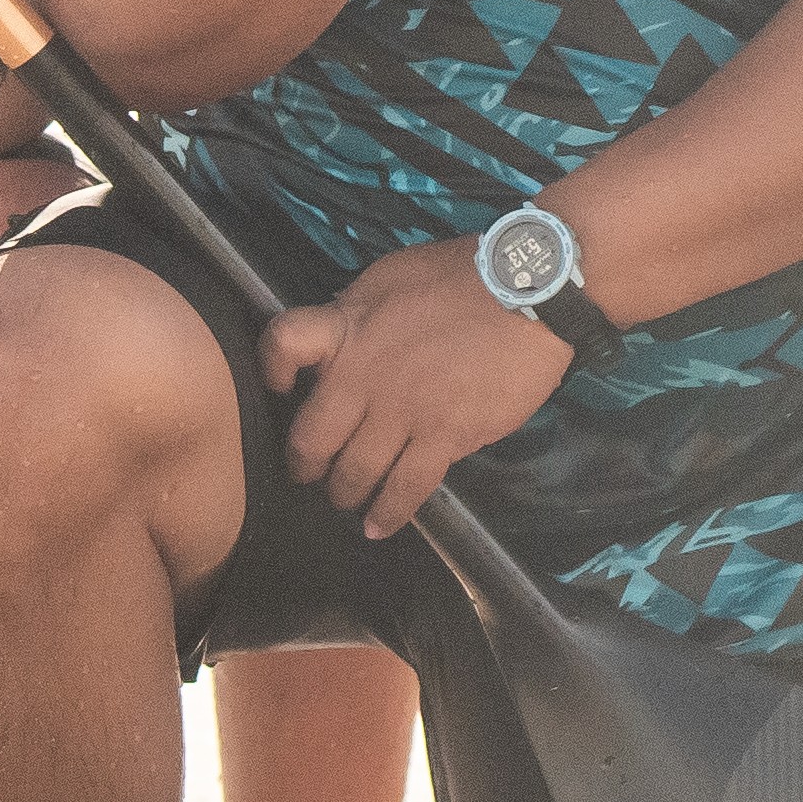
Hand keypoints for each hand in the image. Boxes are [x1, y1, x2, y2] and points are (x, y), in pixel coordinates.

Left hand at [260, 231, 573, 536]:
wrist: (530, 289)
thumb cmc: (462, 274)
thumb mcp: (393, 274)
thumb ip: (357, 308)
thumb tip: (341, 334)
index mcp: (347, 327)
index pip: (282, 344)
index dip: (272, 368)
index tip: (281, 386)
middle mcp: (364, 376)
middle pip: (311, 436)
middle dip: (306, 463)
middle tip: (312, 471)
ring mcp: (404, 412)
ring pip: (355, 471)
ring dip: (345, 492)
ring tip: (348, 498)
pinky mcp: (445, 437)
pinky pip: (407, 488)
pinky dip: (388, 514)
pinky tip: (379, 527)